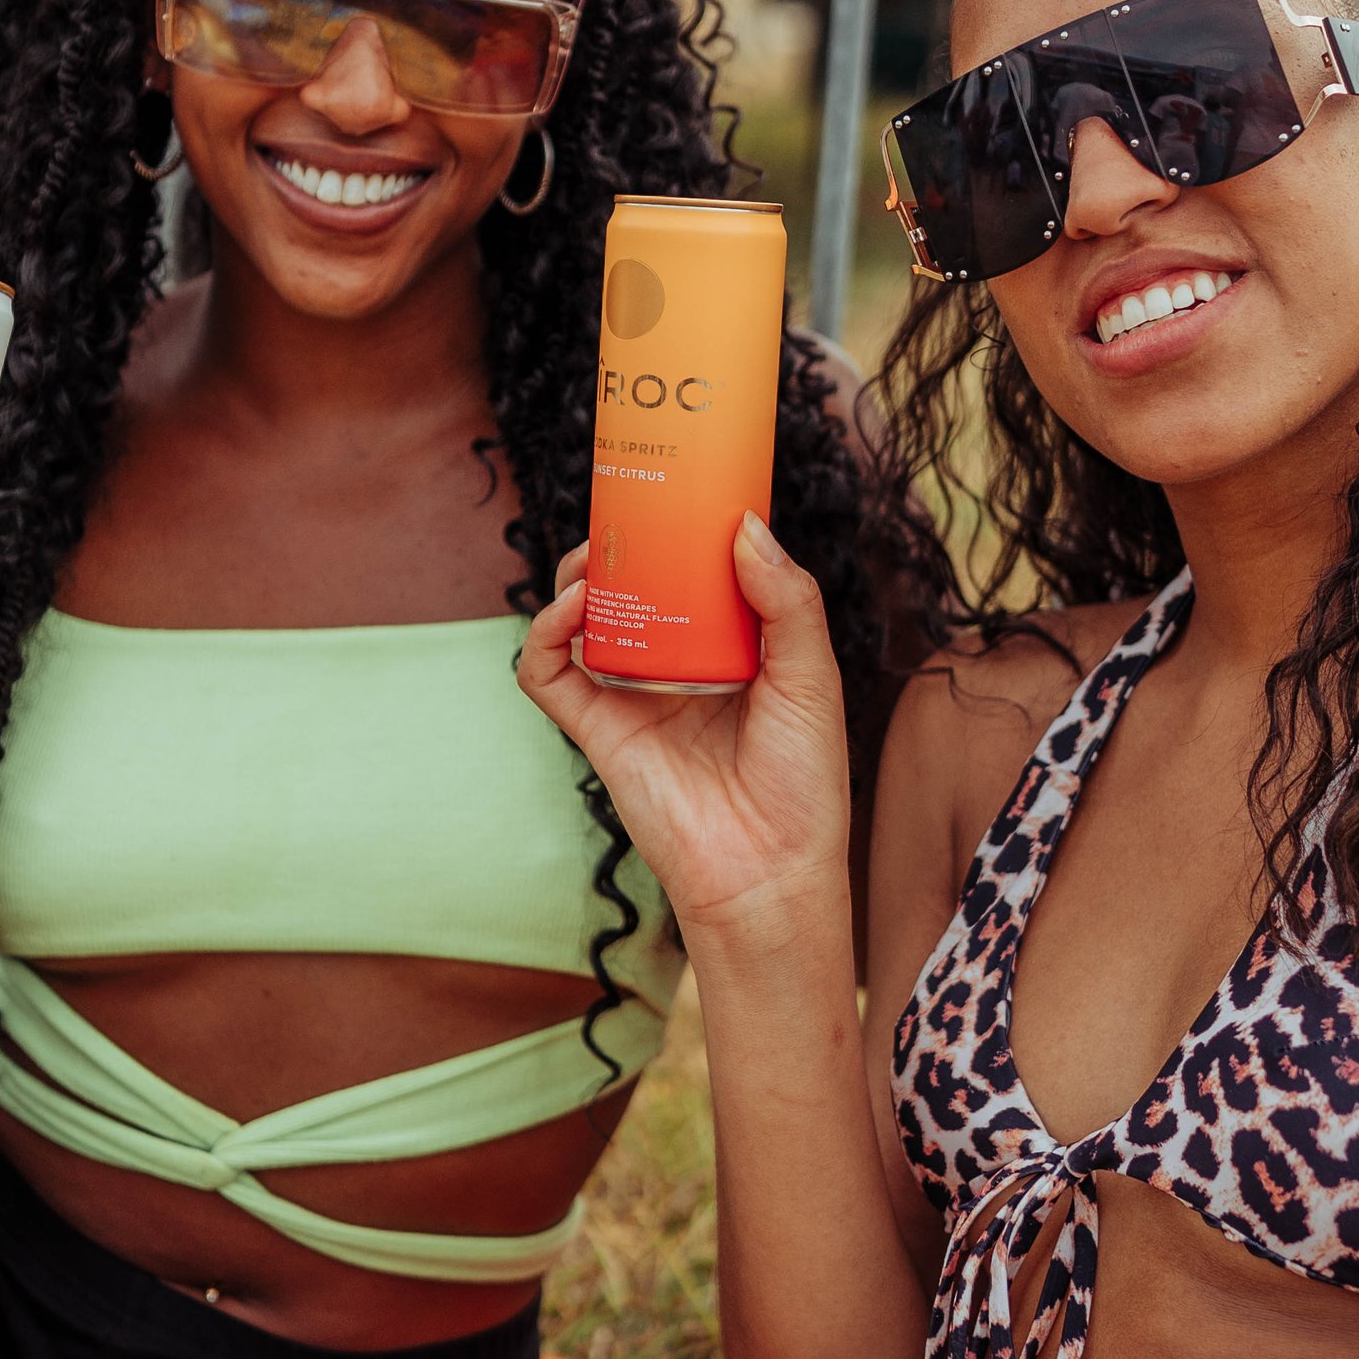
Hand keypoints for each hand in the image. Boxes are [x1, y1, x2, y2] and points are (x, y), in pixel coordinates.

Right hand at [516, 520, 850, 942]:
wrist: (769, 871)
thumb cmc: (804, 784)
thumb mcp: (813, 678)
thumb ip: (787, 601)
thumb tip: (744, 526)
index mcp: (727, 650)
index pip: (693, 576)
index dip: (678, 533)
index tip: (677, 487)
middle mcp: (672, 667)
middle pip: (630, 587)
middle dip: (619, 544)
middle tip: (625, 513)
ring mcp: (628, 697)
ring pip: (581, 620)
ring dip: (576, 579)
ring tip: (595, 556)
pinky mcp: (595, 732)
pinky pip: (547, 675)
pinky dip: (545, 635)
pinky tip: (573, 609)